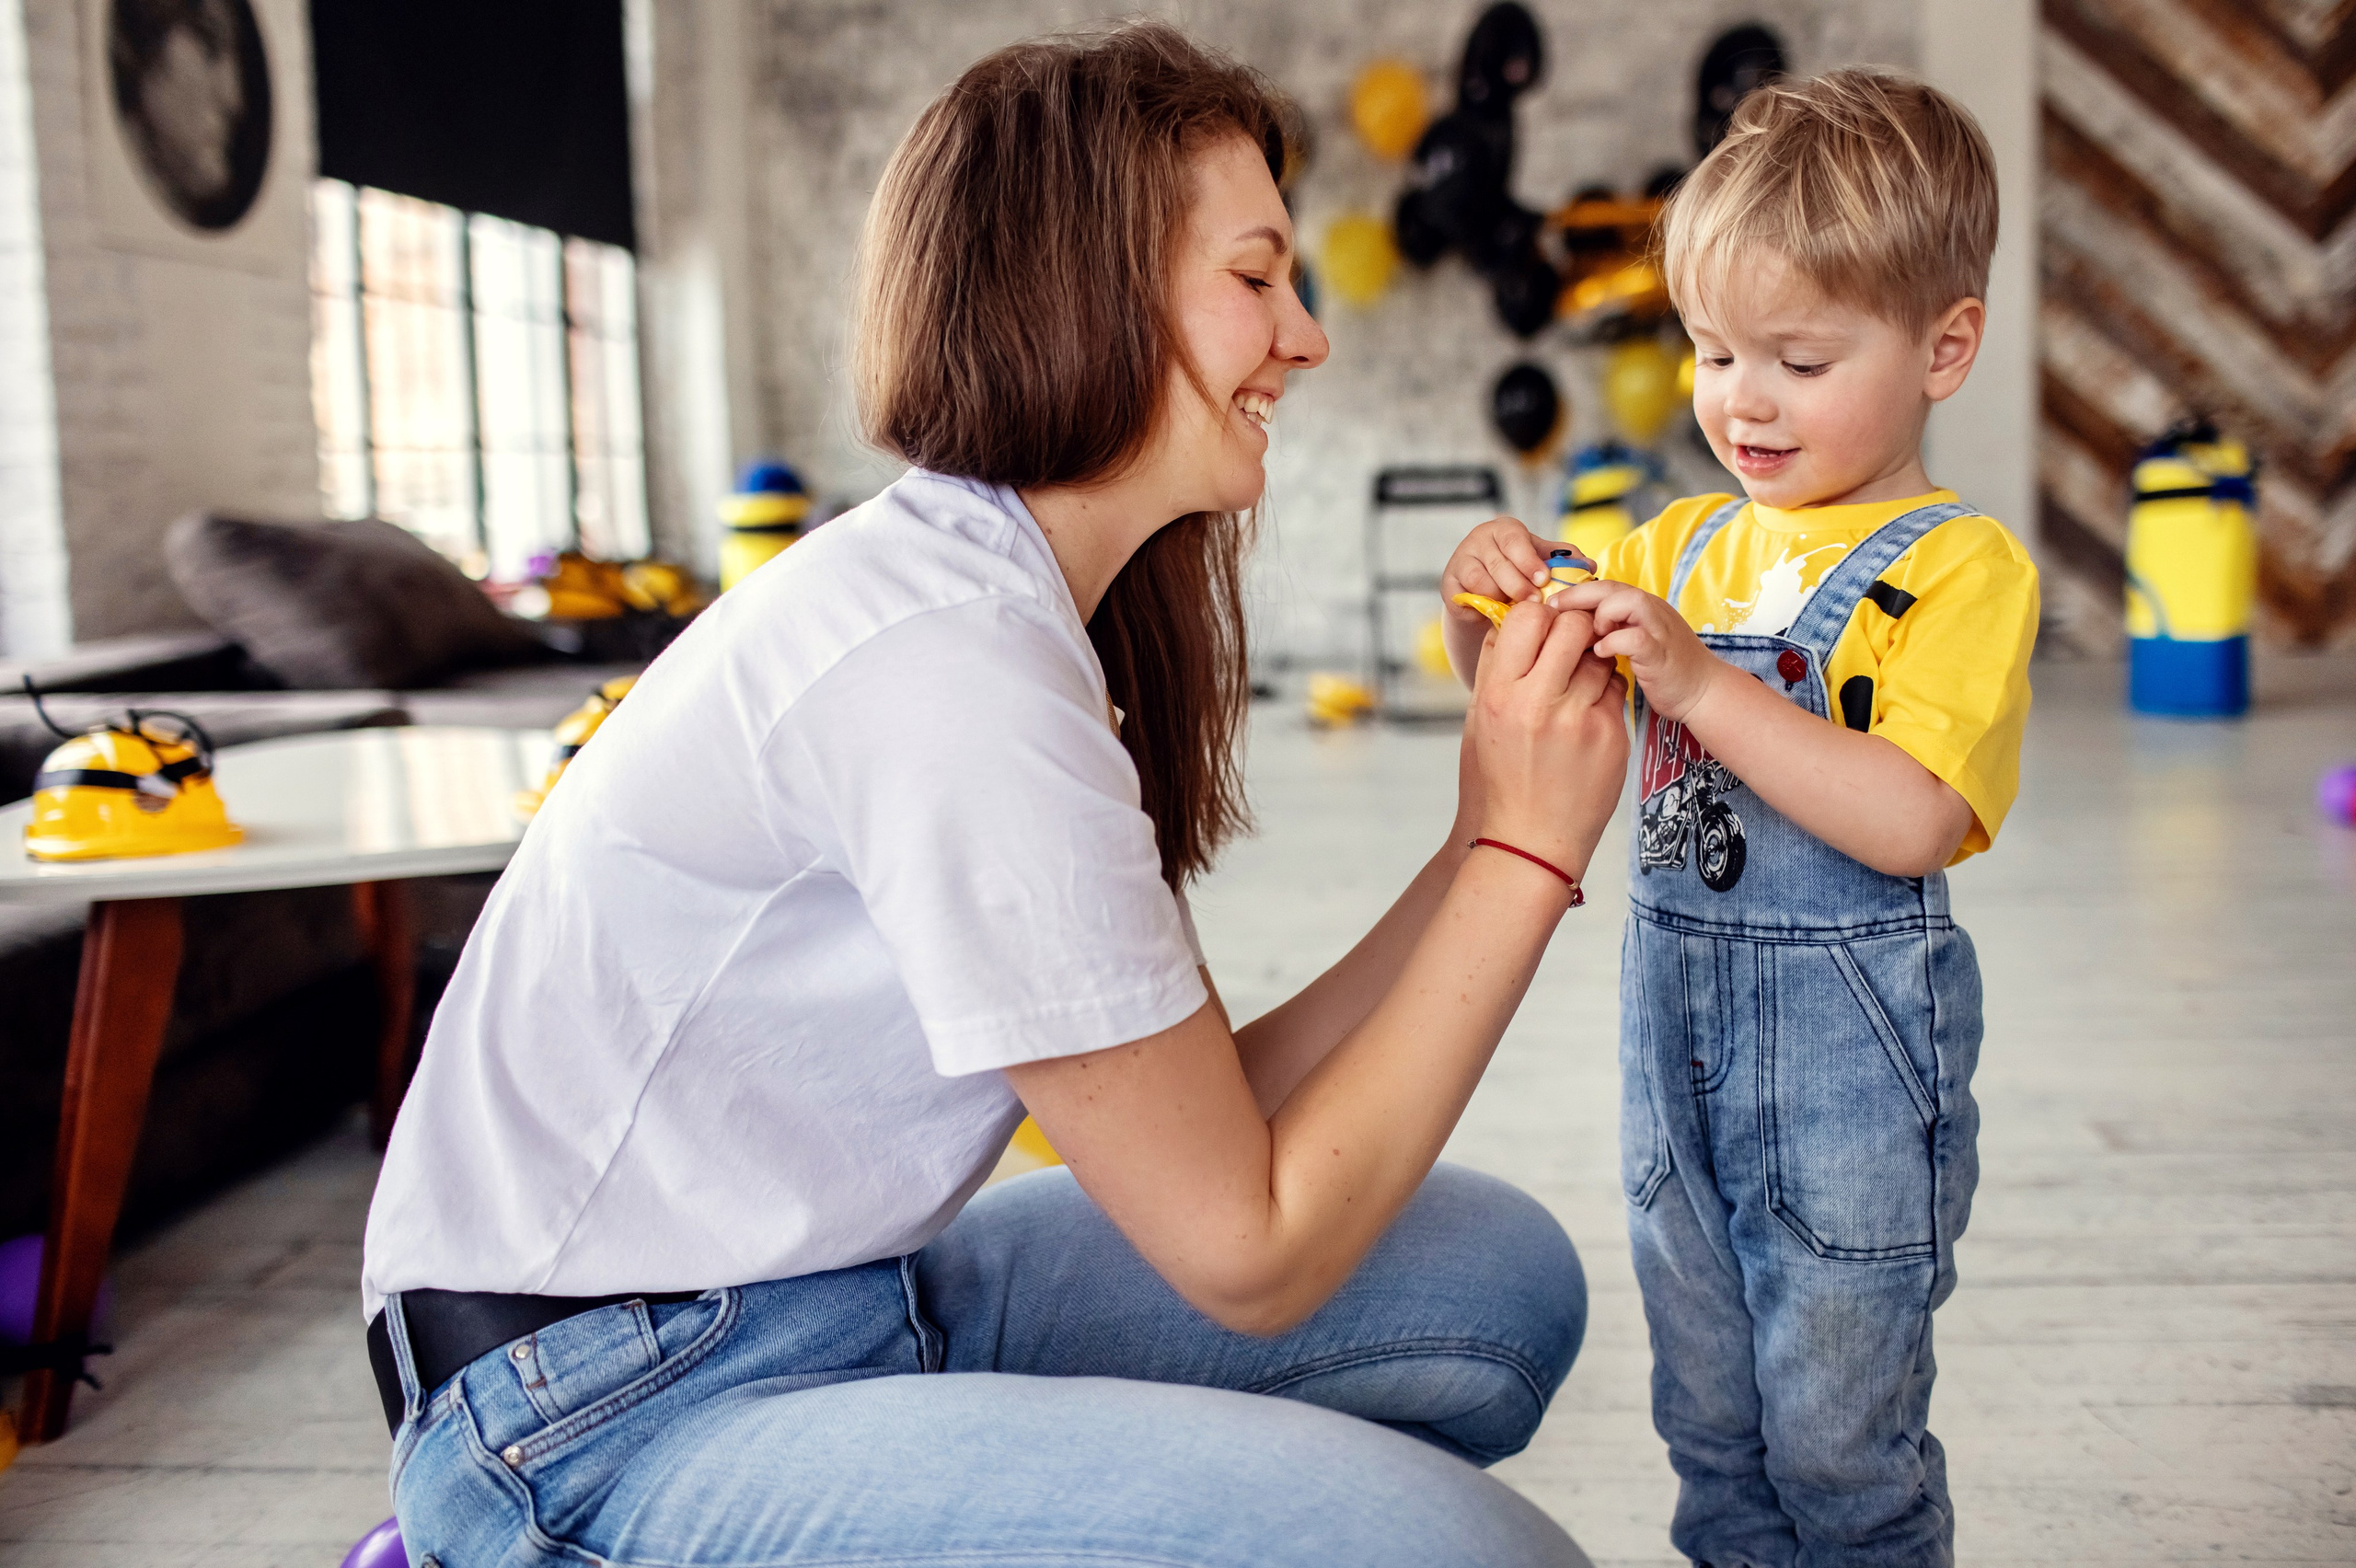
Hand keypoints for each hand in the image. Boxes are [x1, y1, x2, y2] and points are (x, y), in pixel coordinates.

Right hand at [1440, 516, 1561, 624]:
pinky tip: (1494, 612)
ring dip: (1500, 598)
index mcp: (1504, 529)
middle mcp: (1479, 540)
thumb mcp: (1541, 559)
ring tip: (1514, 607)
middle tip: (1535, 602)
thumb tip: (1590, 566)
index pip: (1514, 541)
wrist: (1486, 586)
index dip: (1529, 561)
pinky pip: (1466, 598)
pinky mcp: (1448, 584)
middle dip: (1519, 586)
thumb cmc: (1518, 568)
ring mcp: (1461, 560)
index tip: (1543, 579)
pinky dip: (1481, 608)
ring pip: (1480, 583)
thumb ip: (1564, 560)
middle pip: (1498, 564)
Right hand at [1462, 597, 1629, 881]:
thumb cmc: (1498, 781)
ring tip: (1577, 685)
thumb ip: (1494, 670)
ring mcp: (1579, 719)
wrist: (1528, 842)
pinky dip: (1604, 692)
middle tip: (1570, 647)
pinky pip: (1615, 689)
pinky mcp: (1610, 735)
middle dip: (1574, 629)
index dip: (1539, 616)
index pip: (1527, 617)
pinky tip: (1589, 714)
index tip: (1541, 629)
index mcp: (1498, 694)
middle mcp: (1538, 702)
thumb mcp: (1478, 723)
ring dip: (1592, 660)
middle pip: (1572, 626)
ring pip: (1600, 656)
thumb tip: (1509, 623)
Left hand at [1551, 580, 1723, 723]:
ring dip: (1601, 614)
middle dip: (1578, 596)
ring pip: (1629, 602)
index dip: (1574, 591)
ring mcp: (1659, 630)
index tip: (1549, 606)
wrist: (1704, 692)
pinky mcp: (1662, 654)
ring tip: (1588, 633)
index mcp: (1641, 608)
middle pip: (1611, 587)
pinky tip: (1602, 653)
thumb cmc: (1662, 670)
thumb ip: (1610, 631)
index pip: (1603, 585)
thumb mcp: (1632, 643)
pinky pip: (1637, 637)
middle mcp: (1651, 612)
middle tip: (1552, 610)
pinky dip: (1615, 642)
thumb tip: (1570, 629)